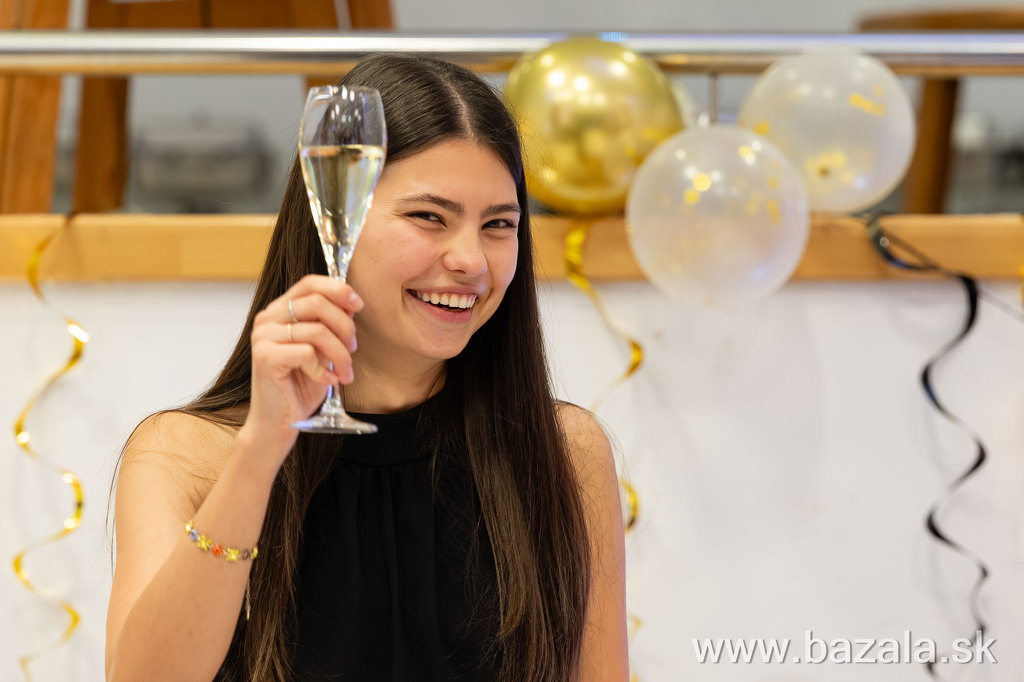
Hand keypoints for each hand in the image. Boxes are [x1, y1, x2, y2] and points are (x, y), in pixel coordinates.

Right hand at [240, 275, 362, 468]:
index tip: (359, 306)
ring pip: (317, 330)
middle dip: (345, 327)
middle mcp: (268, 318)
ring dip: (340, 354)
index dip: (338, 290)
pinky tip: (327, 380)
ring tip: (345, 372)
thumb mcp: (323, 349)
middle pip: (317, 303)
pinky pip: (307, 353)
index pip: (309, 283)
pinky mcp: (265, 357)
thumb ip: (331, 324)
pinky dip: (324, 368)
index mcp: (280, 311)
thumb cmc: (301, 385)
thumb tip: (352, 304)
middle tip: (353, 350)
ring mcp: (263, 337)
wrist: (280, 421)